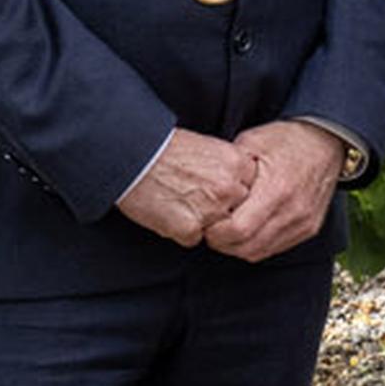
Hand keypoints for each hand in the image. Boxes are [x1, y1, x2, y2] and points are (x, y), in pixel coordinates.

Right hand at [118, 129, 253, 245]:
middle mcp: (230, 188)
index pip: (252, 189)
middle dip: (221, 208)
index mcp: (238, 164)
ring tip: (179, 201)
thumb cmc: (165, 149)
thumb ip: (229, 167)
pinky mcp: (190, 228)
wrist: (131, 155)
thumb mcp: (208, 147)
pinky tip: (167, 211)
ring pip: (218, 228)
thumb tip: (241, 185)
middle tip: (196, 195)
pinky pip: (192, 238)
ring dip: (202, 221)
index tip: (216, 185)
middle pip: (238, 210)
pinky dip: (180, 229)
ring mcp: (211, 210)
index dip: (233, 190)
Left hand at [205, 120, 351, 261]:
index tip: (206, 223)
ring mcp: (303, 223)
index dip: (216, 232)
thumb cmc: (288, 140)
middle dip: (223, 243)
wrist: (327, 142)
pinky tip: (248, 231)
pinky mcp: (308, 229)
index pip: (238, 229)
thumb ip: (229, 167)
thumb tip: (206, 185)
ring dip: (238, 247)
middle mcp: (293, 211)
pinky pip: (275, 248)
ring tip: (227, 231)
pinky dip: (257, 245)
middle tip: (211, 230)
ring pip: (260, 252)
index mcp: (277, 189)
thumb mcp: (252, 141)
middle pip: (247, 247)